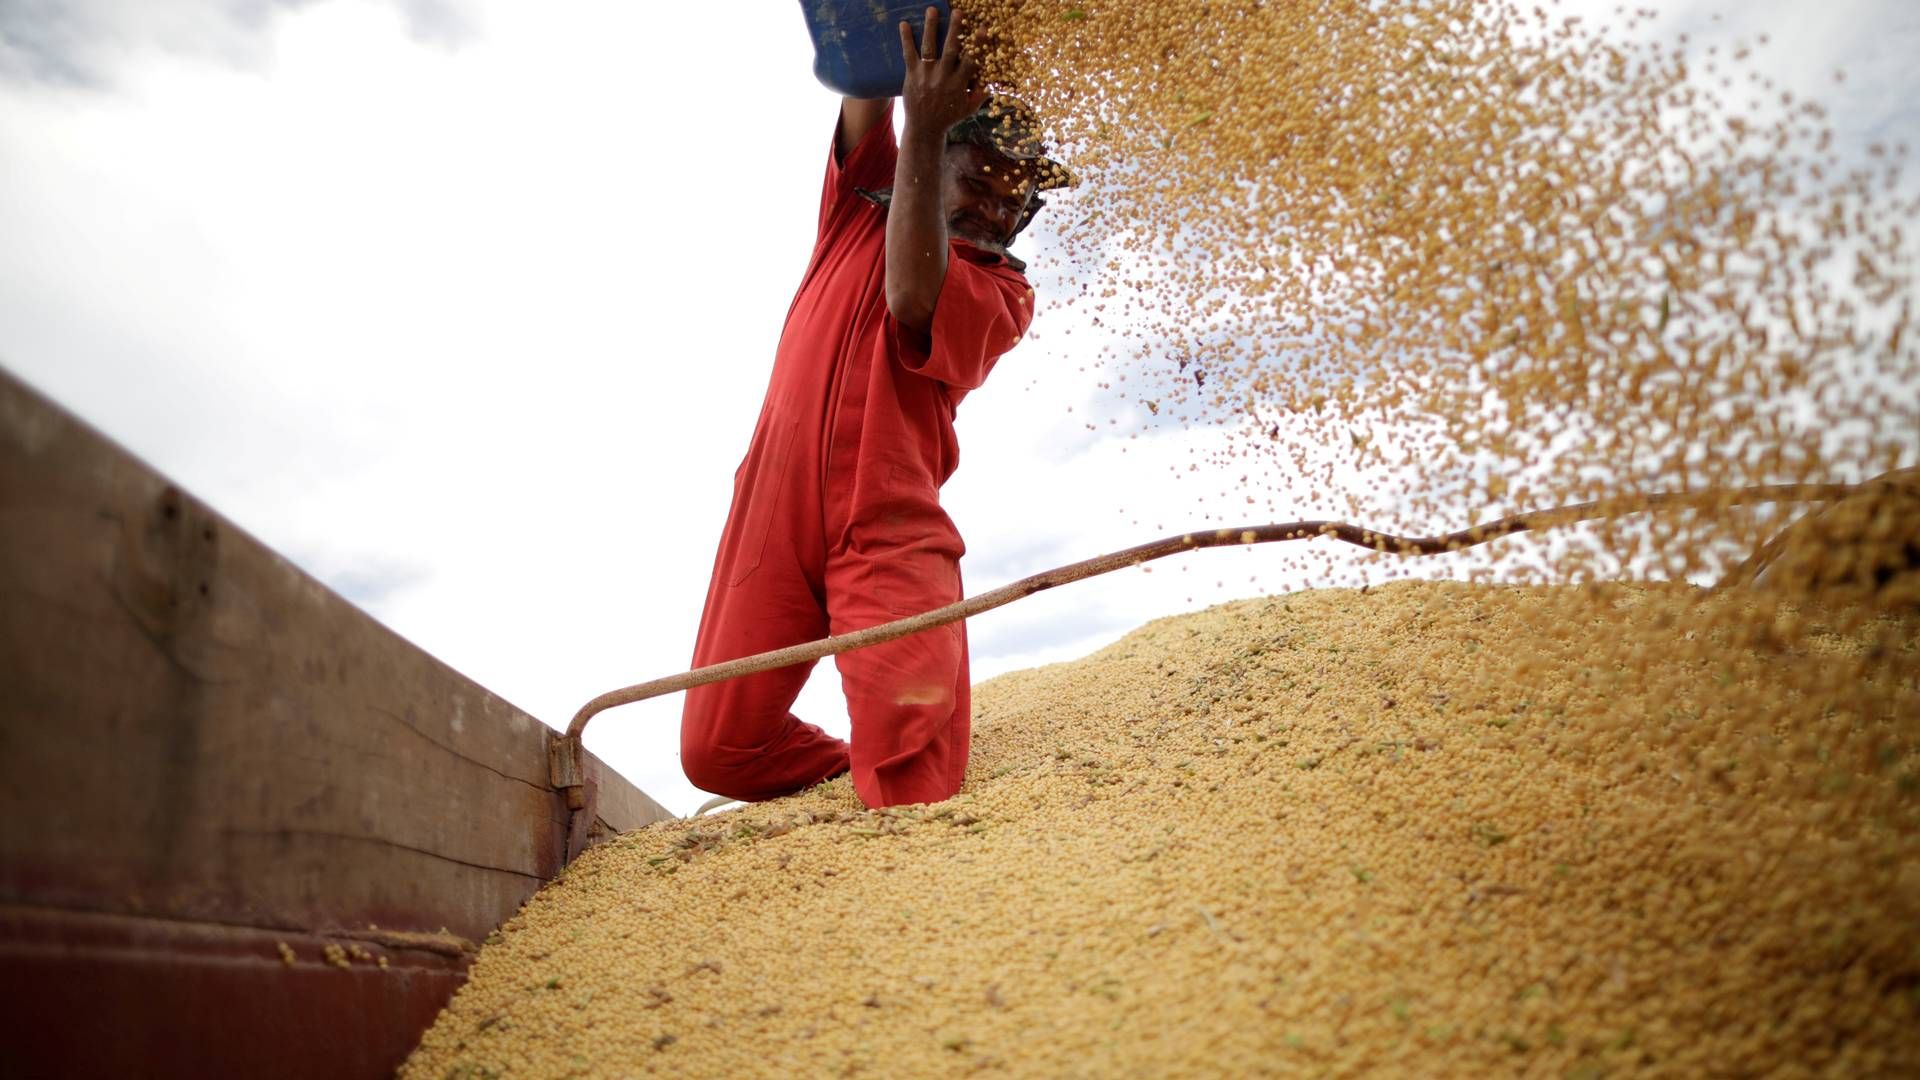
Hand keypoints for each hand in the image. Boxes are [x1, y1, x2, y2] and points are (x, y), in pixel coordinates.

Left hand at [898, 7, 983, 140]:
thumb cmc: (949, 117)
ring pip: (929, 47)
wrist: (924, 128)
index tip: (983, 27)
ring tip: (932, 10)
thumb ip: (981, 93)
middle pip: (950, 48)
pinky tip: (904, 24)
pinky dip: (906, 39)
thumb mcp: (969, 108)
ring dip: (931, 27)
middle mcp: (943, 77)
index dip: (977, 43)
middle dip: (955, 29)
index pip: (970, 59)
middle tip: (958, 11)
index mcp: (958, 84)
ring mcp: (926, 75)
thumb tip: (994, 79)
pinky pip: (909, 54)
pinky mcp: (912, 75)